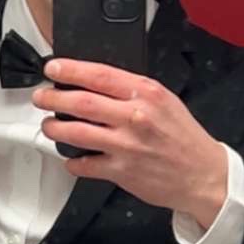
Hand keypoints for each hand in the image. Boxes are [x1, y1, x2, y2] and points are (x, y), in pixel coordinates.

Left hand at [33, 60, 228, 228]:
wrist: (203, 174)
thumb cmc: (184, 137)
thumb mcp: (165, 101)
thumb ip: (133, 91)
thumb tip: (96, 83)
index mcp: (146, 93)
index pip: (99, 75)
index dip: (70, 70)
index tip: (52, 69)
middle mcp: (135, 117)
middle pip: (82, 102)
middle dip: (53, 98)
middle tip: (40, 98)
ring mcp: (127, 145)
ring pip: (77, 133)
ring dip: (56, 128)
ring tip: (49, 126)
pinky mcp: (122, 171)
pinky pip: (85, 165)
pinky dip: (73, 161)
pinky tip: (71, 158)